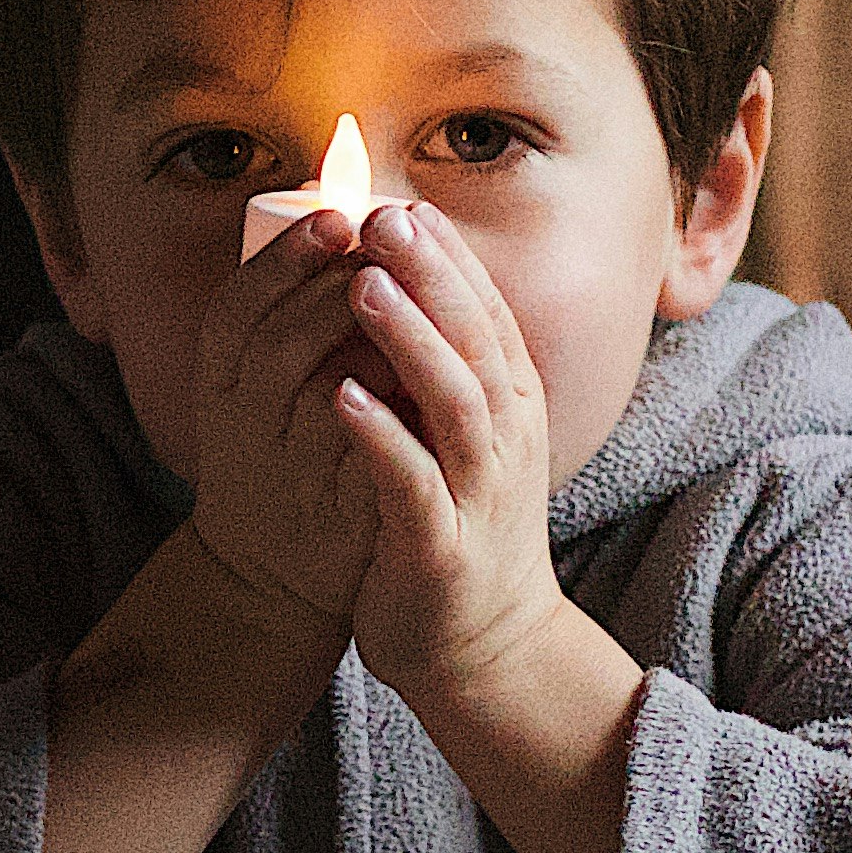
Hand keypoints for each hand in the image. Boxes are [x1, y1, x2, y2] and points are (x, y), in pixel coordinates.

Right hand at [183, 205, 384, 643]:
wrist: (274, 576)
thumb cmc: (281, 455)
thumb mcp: (265, 384)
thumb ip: (299, 316)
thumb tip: (356, 224)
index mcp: (221, 383)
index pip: (237, 306)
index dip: (284, 259)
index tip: (336, 217)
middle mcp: (242, 424)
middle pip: (277, 339)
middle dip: (333, 287)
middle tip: (384, 242)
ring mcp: (286, 473)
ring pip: (323, 395)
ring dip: (369, 342)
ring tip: (409, 300)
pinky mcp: (336, 515)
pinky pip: (366, 460)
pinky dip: (394, 418)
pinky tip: (422, 382)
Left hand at [333, 200, 568, 725]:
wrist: (482, 646)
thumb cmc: (459, 527)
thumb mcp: (468, 440)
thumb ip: (450, 370)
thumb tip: (410, 287)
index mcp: (509, 407)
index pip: (486, 314)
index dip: (447, 258)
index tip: (400, 206)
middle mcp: (505, 439)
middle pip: (476, 339)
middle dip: (431, 276)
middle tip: (383, 219)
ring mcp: (477, 491)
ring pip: (453, 399)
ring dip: (409, 339)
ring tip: (361, 288)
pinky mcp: (440, 543)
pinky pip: (411, 481)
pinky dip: (381, 436)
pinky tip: (342, 397)